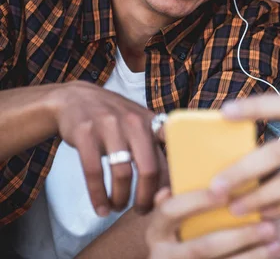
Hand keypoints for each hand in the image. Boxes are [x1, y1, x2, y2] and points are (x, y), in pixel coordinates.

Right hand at [49, 80, 166, 215]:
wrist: (75, 98)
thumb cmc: (114, 118)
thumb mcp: (140, 122)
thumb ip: (157, 143)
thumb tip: (175, 177)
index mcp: (152, 122)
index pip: (172, 152)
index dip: (174, 177)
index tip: (170, 197)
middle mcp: (134, 123)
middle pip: (150, 169)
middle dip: (148, 197)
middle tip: (143, 211)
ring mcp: (109, 127)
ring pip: (122, 173)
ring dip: (121, 198)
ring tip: (119, 207)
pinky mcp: (85, 134)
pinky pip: (94, 172)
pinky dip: (98, 196)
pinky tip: (101, 208)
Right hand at [146, 188, 279, 258]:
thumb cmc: (173, 232)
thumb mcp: (169, 217)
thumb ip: (180, 199)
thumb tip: (188, 178)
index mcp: (156, 229)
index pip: (172, 210)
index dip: (198, 201)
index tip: (225, 193)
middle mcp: (163, 254)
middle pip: (203, 246)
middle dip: (238, 236)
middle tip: (268, 225)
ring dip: (251, 255)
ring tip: (275, 242)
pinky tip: (270, 253)